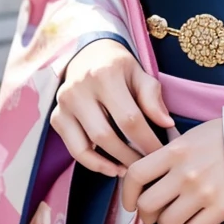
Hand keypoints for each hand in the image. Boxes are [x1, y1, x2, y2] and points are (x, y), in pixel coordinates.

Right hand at [50, 38, 173, 176]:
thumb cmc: (119, 66)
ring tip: (128, 169)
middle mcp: (80, 89)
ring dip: (109, 164)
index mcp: (105, 74)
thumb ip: (152, 98)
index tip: (160, 153)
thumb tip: (166, 125)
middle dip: (128, 156)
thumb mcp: (139, 73)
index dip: (147, 141)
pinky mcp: (56, 117)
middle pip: (106, 136)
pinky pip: (73, 149)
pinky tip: (110, 166)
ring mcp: (64, 104)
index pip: (129, 118)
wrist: (88, 54)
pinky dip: (92, 162)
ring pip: (86, 147)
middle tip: (145, 165)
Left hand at [122, 118, 223, 223]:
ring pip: (167, 223)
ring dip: (168, 223)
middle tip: (154, 213)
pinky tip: (195, 218)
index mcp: (176, 150)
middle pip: (147, 205)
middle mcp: (186, 172)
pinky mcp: (220, 208)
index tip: (130, 202)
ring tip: (178, 214)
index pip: (136, 175)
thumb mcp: (193, 136)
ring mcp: (203, 192)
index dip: (127, 193)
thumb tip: (149, 174)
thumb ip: (170, 154)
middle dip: (146, 214)